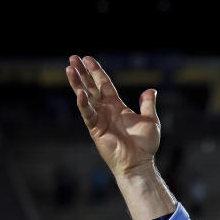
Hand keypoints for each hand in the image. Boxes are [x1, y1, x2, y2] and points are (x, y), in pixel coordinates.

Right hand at [65, 55, 160, 178]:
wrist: (139, 162)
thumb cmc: (145, 144)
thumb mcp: (150, 120)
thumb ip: (148, 104)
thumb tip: (151, 89)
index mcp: (117, 106)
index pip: (104, 84)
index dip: (96, 71)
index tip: (87, 59)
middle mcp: (106, 110)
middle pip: (91, 87)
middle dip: (82, 73)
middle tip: (73, 58)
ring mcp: (99, 118)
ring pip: (85, 97)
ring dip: (76, 83)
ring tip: (69, 69)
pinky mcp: (95, 129)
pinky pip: (87, 113)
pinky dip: (83, 103)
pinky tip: (79, 92)